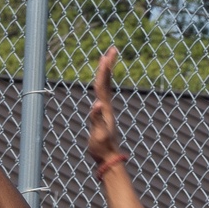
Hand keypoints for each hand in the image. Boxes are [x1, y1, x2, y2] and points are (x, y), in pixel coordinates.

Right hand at [88, 47, 121, 164]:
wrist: (109, 158)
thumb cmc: (102, 147)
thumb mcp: (98, 133)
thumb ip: (97, 119)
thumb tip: (96, 104)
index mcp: (104, 108)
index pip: (103, 85)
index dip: (104, 70)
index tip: (106, 55)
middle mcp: (106, 107)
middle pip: (107, 82)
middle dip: (108, 65)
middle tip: (112, 49)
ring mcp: (106, 111)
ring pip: (106, 87)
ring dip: (106, 73)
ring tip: (106, 60)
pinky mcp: (104, 115)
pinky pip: (103, 95)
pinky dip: (103, 86)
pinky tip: (101, 85)